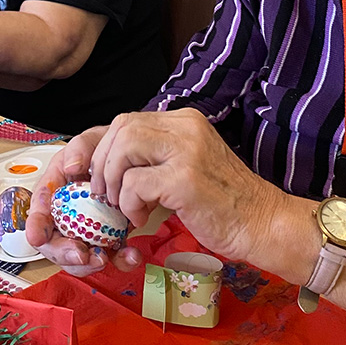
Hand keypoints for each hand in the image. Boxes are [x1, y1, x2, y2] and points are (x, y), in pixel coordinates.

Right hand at [26, 126, 143, 275]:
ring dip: (90, 263)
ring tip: (105, 258)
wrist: (136, 160)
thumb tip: (71, 166)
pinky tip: (130, 254)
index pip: (39, 209)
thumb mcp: (92, 140)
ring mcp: (87, 228)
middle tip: (80, 253)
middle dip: (64, 252)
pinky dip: (120, 259)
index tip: (37, 237)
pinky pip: (110, 255)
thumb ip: (80, 147)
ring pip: (79, 255)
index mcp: (56, 191)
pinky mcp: (109, 238)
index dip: (35, 225)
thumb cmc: (107, 150)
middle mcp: (67, 214)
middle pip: (54, 241)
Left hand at [87, 108, 283, 263]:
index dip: (94, 145)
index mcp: (183, 121)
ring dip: (112, 181)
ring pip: (123, 147)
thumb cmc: (222, 204)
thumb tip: (104, 166)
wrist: (263, 224)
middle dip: (100, 162)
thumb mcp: (185, 168)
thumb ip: (153, 159)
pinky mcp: (185, 177)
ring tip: (123, 205)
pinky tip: (144, 217)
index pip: (124, 121)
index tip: (81, 172)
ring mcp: (187, 149)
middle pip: (120, 127)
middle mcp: (185, 126)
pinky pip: (134, 183)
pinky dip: (129, 204)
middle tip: (104, 194)